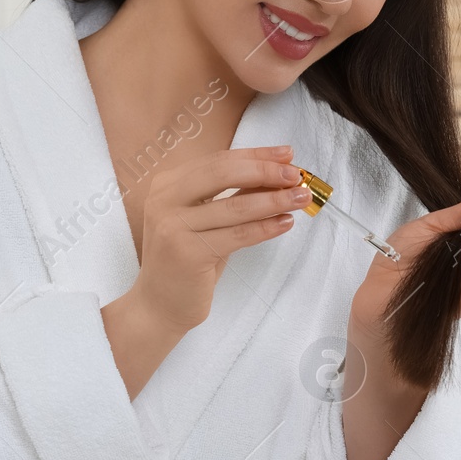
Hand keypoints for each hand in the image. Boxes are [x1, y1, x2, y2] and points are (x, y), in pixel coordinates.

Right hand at [124, 145, 308, 335]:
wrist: (159, 304)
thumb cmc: (187, 260)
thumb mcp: (206, 221)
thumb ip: (233, 195)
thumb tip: (275, 174)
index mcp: (167, 185)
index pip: (218, 160)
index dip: (255, 155)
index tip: (286, 154)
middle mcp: (165, 200)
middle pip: (224, 173)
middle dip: (265, 171)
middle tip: (296, 175)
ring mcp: (173, 226)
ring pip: (235, 206)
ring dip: (274, 200)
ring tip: (301, 198)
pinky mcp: (187, 253)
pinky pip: (238, 235)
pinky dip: (266, 228)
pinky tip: (285, 223)